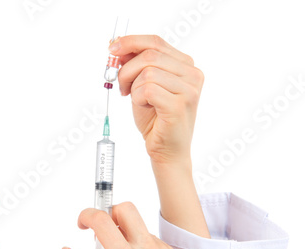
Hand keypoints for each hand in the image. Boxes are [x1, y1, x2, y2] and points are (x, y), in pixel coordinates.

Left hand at [109, 35, 203, 165]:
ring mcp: (189, 90)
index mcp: (186, 66)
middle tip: (122, 86)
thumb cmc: (156, 119)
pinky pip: (147, 89)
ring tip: (137, 100)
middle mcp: (193, 74)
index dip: (130, 42)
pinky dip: (137, 98)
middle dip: (127, 69)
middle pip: (149, 54)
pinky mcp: (179, 105)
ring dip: (133, 87)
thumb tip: (117, 46)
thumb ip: (136, 65)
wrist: (167, 150)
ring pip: (147, 72)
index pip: (156, 42)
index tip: (112, 48)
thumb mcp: (142, 85)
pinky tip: (144, 107)